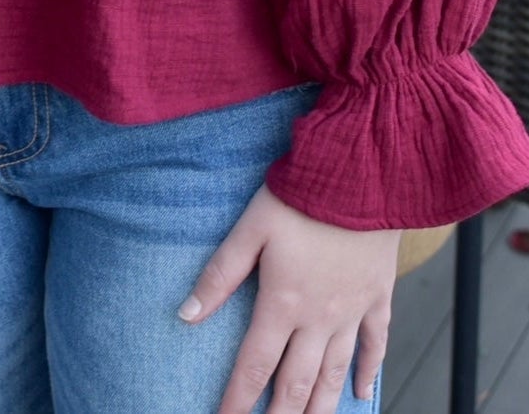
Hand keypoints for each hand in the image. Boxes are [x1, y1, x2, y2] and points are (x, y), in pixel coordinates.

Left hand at [177, 182, 399, 411]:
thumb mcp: (251, 228)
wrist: (362, 174)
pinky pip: (375, 345)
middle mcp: (319, 318)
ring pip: (333, 374)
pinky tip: (360, 393)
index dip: (237, 400)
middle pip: (296, 383)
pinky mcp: (378, 297)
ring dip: (319, 407)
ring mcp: (352, 311)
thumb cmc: (301, 196)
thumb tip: (186, 314)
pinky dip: (368, 372)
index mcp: (283, 303)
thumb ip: (220, 274)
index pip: (254, 366)